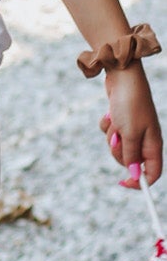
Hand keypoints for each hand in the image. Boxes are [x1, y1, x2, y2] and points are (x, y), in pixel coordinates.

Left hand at [100, 66, 163, 187]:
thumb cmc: (129, 104)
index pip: (152, 172)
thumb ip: (131, 155)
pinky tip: (110, 114)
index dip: (140, 181)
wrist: (122, 77)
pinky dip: (107, 125)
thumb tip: (134, 175)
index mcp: (153, 145)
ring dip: (112, 136)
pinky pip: (110, 132)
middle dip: (118, 152)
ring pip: (117, 147)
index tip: (123, 183)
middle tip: (116, 138)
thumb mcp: (129, 133)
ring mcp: (133, 130)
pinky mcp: (121, 121)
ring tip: (114, 122)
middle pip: (130, 161)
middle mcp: (145, 139)